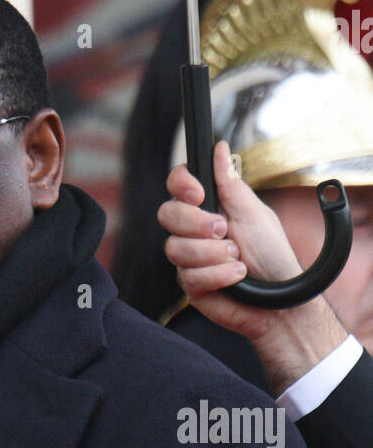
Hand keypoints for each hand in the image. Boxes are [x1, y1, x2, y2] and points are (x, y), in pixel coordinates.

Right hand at [157, 141, 347, 393]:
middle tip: (225, 231)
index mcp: (209, 206)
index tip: (200, 194)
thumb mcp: (254, 213)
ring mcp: (189, 257)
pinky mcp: (190, 284)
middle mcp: (194, 229)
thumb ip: (231, 183)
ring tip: (238, 259)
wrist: (280, 301)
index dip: (181, 184)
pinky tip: (236, 277)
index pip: (178, 184)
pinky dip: (218, 275)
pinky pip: (188, 275)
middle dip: (197, 223)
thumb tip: (220, 147)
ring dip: (213, 254)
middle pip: (167, 214)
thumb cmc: (271, 255)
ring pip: (175, 247)